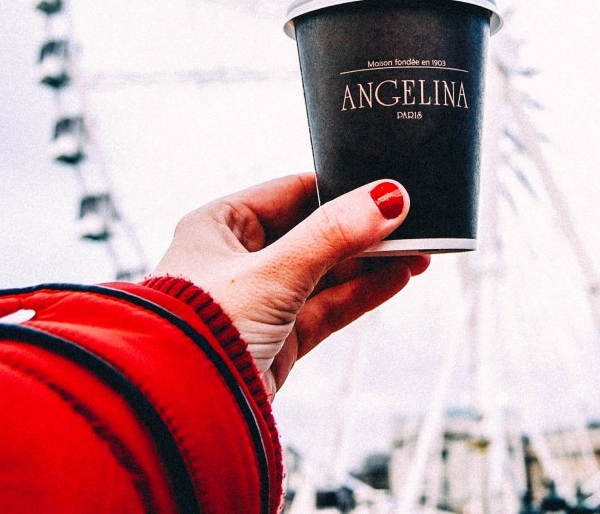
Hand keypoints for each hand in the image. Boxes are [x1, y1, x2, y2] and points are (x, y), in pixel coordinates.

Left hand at [150, 173, 428, 398]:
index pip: (291, 192)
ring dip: (369, 262)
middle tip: (412, 221)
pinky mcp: (276, 340)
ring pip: (325, 272)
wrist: (180, 412)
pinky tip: (397, 278)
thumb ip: (334, 234)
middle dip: (362, 229)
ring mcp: (258, 302)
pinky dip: (361, 293)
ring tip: (419, 250)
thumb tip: (388, 197)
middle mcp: (236, 260)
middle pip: (313, 232)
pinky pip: (327, 307)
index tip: (385, 187)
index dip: (338, 188)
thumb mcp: (274, 272)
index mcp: (219, 226)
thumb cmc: (200, 329)